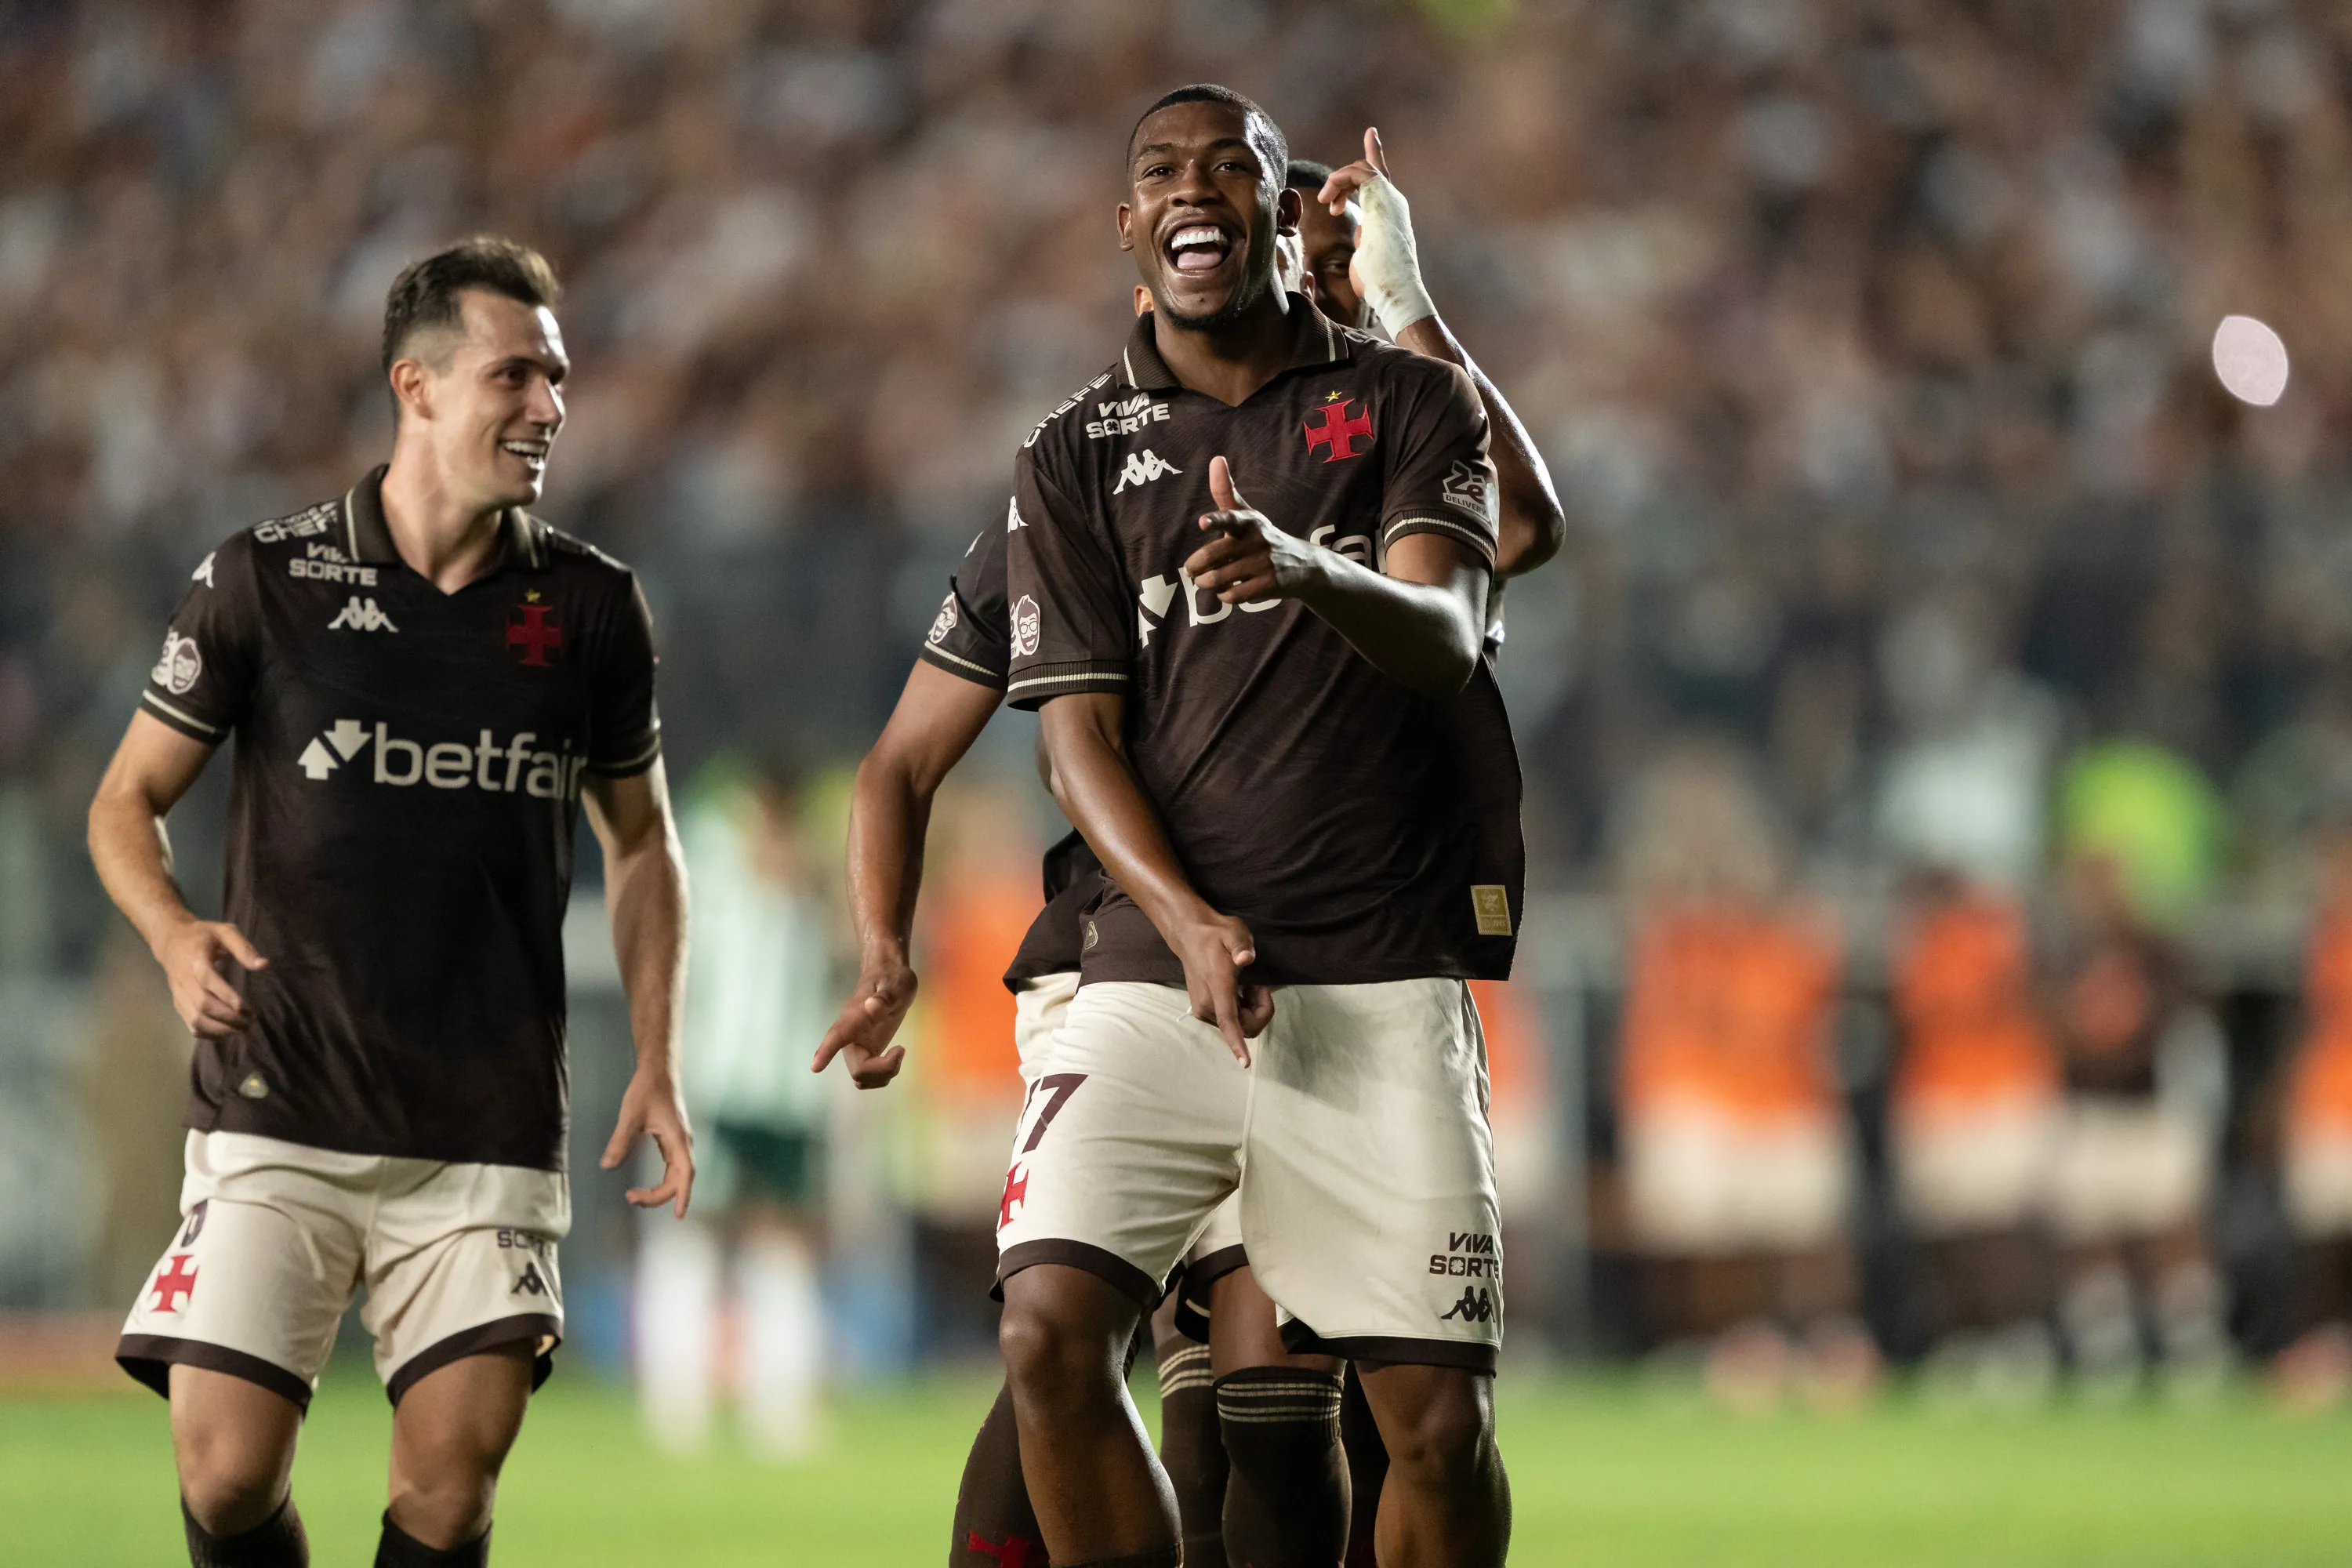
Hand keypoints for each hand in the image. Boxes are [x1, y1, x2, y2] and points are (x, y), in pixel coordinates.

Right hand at [155, 918, 267, 1037]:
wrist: (170, 942)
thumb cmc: (202, 936)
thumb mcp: (224, 931)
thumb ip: (243, 948)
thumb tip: (263, 965)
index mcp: (195, 959)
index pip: (208, 980)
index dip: (225, 995)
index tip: (244, 1007)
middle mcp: (185, 979)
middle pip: (202, 1005)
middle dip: (227, 1017)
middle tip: (250, 1021)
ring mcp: (179, 994)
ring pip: (195, 1019)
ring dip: (219, 1029)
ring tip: (241, 1030)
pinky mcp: (178, 1003)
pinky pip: (190, 1024)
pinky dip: (208, 1034)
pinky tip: (226, 1033)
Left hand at [602, 1067, 695, 1217]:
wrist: (659, 1070)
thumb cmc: (647, 1089)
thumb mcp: (630, 1115)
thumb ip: (620, 1141)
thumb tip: (607, 1165)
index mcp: (678, 1138)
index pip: (685, 1174)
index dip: (683, 1196)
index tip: (678, 1215)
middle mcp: (683, 1142)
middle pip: (680, 1179)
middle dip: (659, 1195)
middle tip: (632, 1198)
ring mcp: (680, 1141)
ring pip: (677, 1174)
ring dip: (661, 1189)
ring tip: (636, 1196)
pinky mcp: (673, 1138)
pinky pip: (673, 1166)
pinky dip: (664, 1180)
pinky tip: (651, 1186)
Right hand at [813, 955, 915, 1088]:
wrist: (888, 976)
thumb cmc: (891, 978)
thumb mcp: (895, 985)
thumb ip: (884, 997)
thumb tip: (871, 1006)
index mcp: (854, 1017)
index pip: (837, 1035)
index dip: (826, 1052)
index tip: (815, 1067)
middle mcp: (850, 1036)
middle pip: (858, 1069)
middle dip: (882, 1069)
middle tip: (900, 1049)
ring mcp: (857, 1047)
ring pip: (862, 1077)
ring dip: (884, 1074)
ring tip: (898, 1052)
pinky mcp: (865, 1053)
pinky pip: (868, 1076)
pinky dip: (884, 1074)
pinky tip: (894, 1057)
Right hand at [1168, 905, 1275, 1064]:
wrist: (1189, 936)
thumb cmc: (1215, 934)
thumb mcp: (1234, 931)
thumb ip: (1241, 945)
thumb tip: (1246, 959)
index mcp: (1217, 988)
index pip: (1228, 1021)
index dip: (1238, 1044)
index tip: (1246, 1063)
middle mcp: (1207, 1005)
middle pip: (1244, 1027)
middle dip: (1261, 1011)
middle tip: (1260, 986)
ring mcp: (1203, 1010)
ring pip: (1238, 1026)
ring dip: (1251, 1010)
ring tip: (1248, 985)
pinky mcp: (1202, 1011)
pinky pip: (1230, 1022)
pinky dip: (1242, 1011)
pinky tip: (1239, 990)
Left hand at [1184, 457, 1321, 606]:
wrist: (1304, 566)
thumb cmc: (1263, 537)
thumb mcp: (1248, 514)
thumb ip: (1226, 492)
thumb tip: (1216, 458)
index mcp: (1248, 522)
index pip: (1230, 518)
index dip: (1216, 521)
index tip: (1203, 522)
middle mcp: (1256, 541)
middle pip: (1212, 556)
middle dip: (1195, 567)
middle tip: (1191, 571)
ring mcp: (1263, 564)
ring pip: (1218, 578)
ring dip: (1206, 583)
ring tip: (1207, 581)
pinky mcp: (1268, 585)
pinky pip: (1232, 595)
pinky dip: (1224, 596)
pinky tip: (1227, 591)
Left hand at [1316, 128, 1435, 333]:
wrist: (1395, 290)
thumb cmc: (1378, 284)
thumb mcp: (1363, 260)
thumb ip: (1359, 247)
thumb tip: (1349, 254)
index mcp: (1389, 215)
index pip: (1381, 180)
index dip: (1374, 155)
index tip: (1371, 133)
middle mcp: (1393, 203)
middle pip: (1369, 171)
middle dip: (1342, 179)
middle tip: (1328, 202)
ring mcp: (1391, 199)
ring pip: (1362, 169)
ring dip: (1338, 181)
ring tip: (1327, 202)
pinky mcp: (1383, 198)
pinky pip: (1359, 173)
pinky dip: (1341, 179)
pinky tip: (1330, 199)